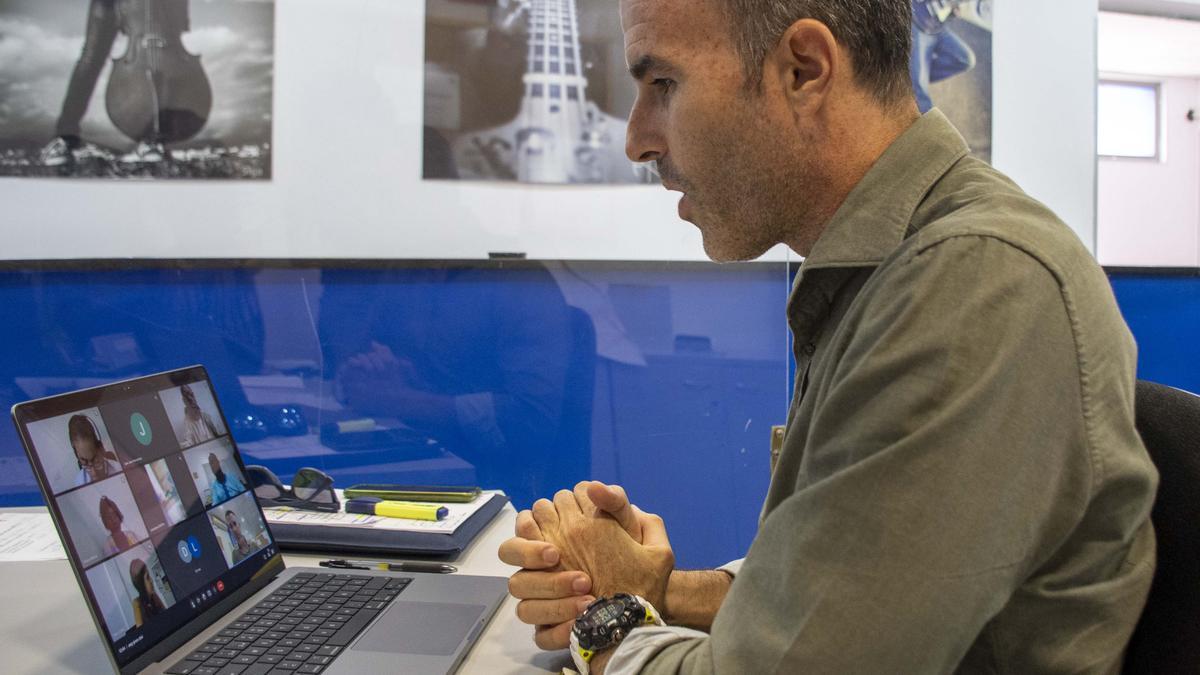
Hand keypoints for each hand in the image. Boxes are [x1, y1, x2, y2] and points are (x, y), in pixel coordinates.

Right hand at [498, 482, 657, 649]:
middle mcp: (544, 566)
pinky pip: (540, 633)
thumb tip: (594, 487)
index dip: (532, 527)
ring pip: (518, 587)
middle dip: (527, 553)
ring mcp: (544, 597)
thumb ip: (617, 504)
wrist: (649, 608)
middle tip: (556, 557)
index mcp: (557, 539)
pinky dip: (555, 629)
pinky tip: (579, 623)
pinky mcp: (551, 628)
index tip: (556, 544)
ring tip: (585, 589)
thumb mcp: (636, 532)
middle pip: (509, 550)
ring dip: (548, 587)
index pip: (526, 522)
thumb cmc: (640, 567)